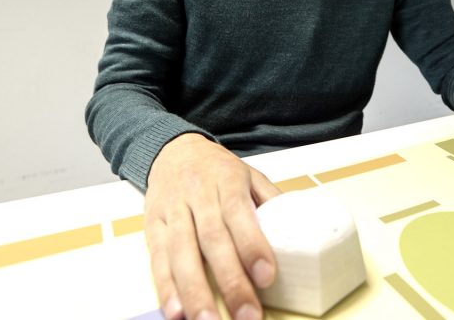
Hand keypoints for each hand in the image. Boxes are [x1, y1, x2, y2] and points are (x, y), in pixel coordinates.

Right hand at [144, 133, 281, 319]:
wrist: (172, 150)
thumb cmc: (216, 169)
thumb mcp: (248, 174)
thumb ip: (270, 200)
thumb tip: (301, 229)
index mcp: (226, 180)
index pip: (240, 214)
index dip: (252, 246)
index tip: (267, 277)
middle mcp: (197, 196)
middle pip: (212, 240)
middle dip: (230, 281)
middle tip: (246, 315)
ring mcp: (172, 212)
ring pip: (181, 254)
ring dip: (194, 292)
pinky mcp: (152, 227)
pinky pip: (157, 260)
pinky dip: (165, 288)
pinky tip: (175, 312)